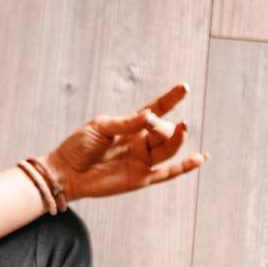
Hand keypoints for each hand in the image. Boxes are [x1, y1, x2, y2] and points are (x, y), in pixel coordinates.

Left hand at [38, 84, 207, 201]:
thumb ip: (126, 122)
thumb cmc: (79, 146)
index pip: (157, 109)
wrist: (66, 171)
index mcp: (131, 126)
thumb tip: (150, 115)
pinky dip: (184, 167)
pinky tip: (201, 158)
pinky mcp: (140, 178)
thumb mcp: (100, 127)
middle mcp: (141, 142)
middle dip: (162, 125)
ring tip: (181, 127)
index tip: (184, 87)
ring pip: (168, 149)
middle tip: (150, 121)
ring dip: (176, 139)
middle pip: (164, 131)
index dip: (170, 99)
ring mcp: (142, 161)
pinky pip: (167, 173)